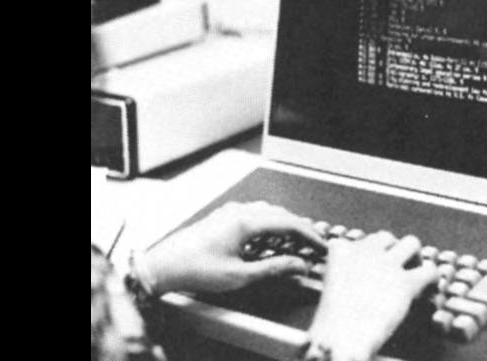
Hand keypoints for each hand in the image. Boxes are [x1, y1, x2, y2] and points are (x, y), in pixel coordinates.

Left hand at [135, 201, 324, 294]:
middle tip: (316, 243)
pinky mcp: (224, 217)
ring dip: (287, 224)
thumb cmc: (196, 269)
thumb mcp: (240, 275)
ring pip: (269, 211)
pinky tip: (272, 235)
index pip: (289, 223)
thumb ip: (274, 268)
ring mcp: (231, 212)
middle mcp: (240, 211)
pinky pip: (256, 213)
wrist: (164, 265)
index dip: (310, 235)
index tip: (323, 246)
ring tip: (298, 240)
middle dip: (302, 228)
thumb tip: (298, 265)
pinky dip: (271, 222)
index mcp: (246, 222)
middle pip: (282, 214)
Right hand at [307, 232, 437, 360]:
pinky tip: (429, 289)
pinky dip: (432, 278)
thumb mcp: (332, 288)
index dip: (368, 255)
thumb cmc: (332, 324)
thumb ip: (348, 275)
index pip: (359, 241)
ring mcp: (386, 265)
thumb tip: (370, 278)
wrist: (339, 339)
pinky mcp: (405, 283)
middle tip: (396, 269)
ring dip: (414, 256)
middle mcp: (365, 251)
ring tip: (414, 272)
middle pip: (386, 237)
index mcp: (342, 251)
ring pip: (411, 243)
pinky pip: (429, 270)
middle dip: (392, 250)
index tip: (371, 270)